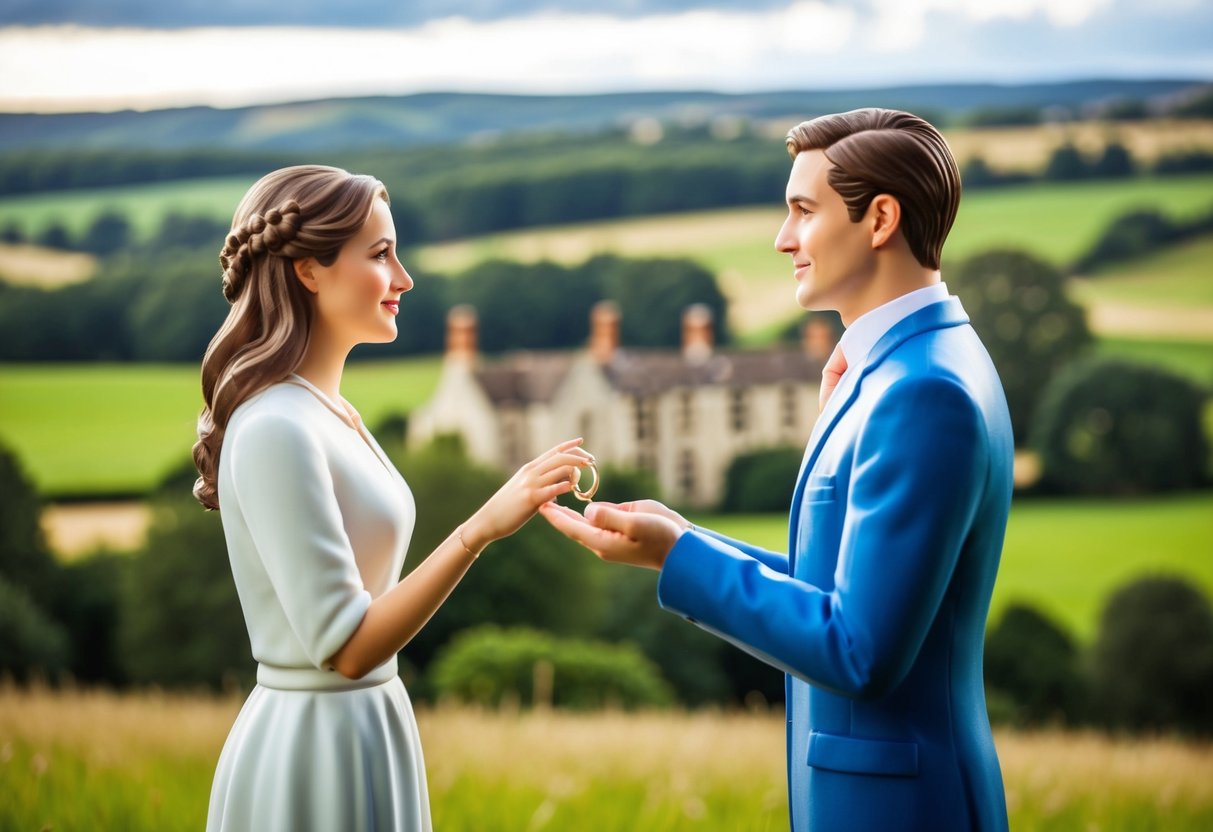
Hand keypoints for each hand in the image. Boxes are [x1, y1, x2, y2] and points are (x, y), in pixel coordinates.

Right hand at [467, 438, 592, 547]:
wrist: (488, 520)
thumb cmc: (508, 507)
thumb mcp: (524, 489)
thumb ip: (542, 485)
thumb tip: (558, 488)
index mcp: (529, 469)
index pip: (553, 452)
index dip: (569, 445)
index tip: (581, 442)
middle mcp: (531, 472)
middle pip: (560, 457)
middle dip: (578, 457)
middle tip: (591, 461)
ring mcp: (531, 484)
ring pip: (559, 469)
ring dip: (575, 470)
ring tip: (583, 476)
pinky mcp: (531, 499)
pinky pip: (552, 489)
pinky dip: (565, 485)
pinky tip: (573, 487)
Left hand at [538, 500, 682, 570]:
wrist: (681, 548)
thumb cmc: (661, 536)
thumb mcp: (636, 523)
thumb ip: (610, 516)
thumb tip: (587, 510)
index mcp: (603, 541)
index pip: (572, 527)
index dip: (555, 516)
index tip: (539, 504)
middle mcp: (604, 540)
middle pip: (573, 526)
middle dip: (556, 513)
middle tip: (539, 499)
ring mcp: (613, 535)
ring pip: (585, 523)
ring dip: (569, 512)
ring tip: (554, 499)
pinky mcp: (623, 529)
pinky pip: (600, 519)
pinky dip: (587, 512)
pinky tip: (581, 505)